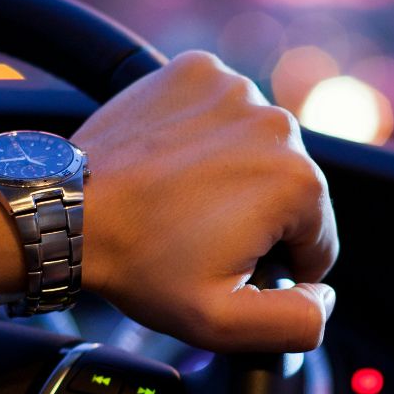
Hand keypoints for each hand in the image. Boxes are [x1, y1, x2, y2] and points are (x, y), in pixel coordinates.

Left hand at [0, 51, 338, 350]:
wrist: (68, 211)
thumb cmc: (139, 264)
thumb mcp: (223, 323)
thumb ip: (297, 322)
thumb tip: (326, 296)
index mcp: (298, 182)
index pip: (318, 239)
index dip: (277, 266)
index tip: (227, 264)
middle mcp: (277, 123)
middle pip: (290, 188)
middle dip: (255, 216)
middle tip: (197, 235)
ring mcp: (235, 88)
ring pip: (257, 146)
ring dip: (233, 172)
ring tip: (181, 199)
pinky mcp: (197, 70)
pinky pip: (222, 109)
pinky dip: (206, 132)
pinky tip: (173, 162)